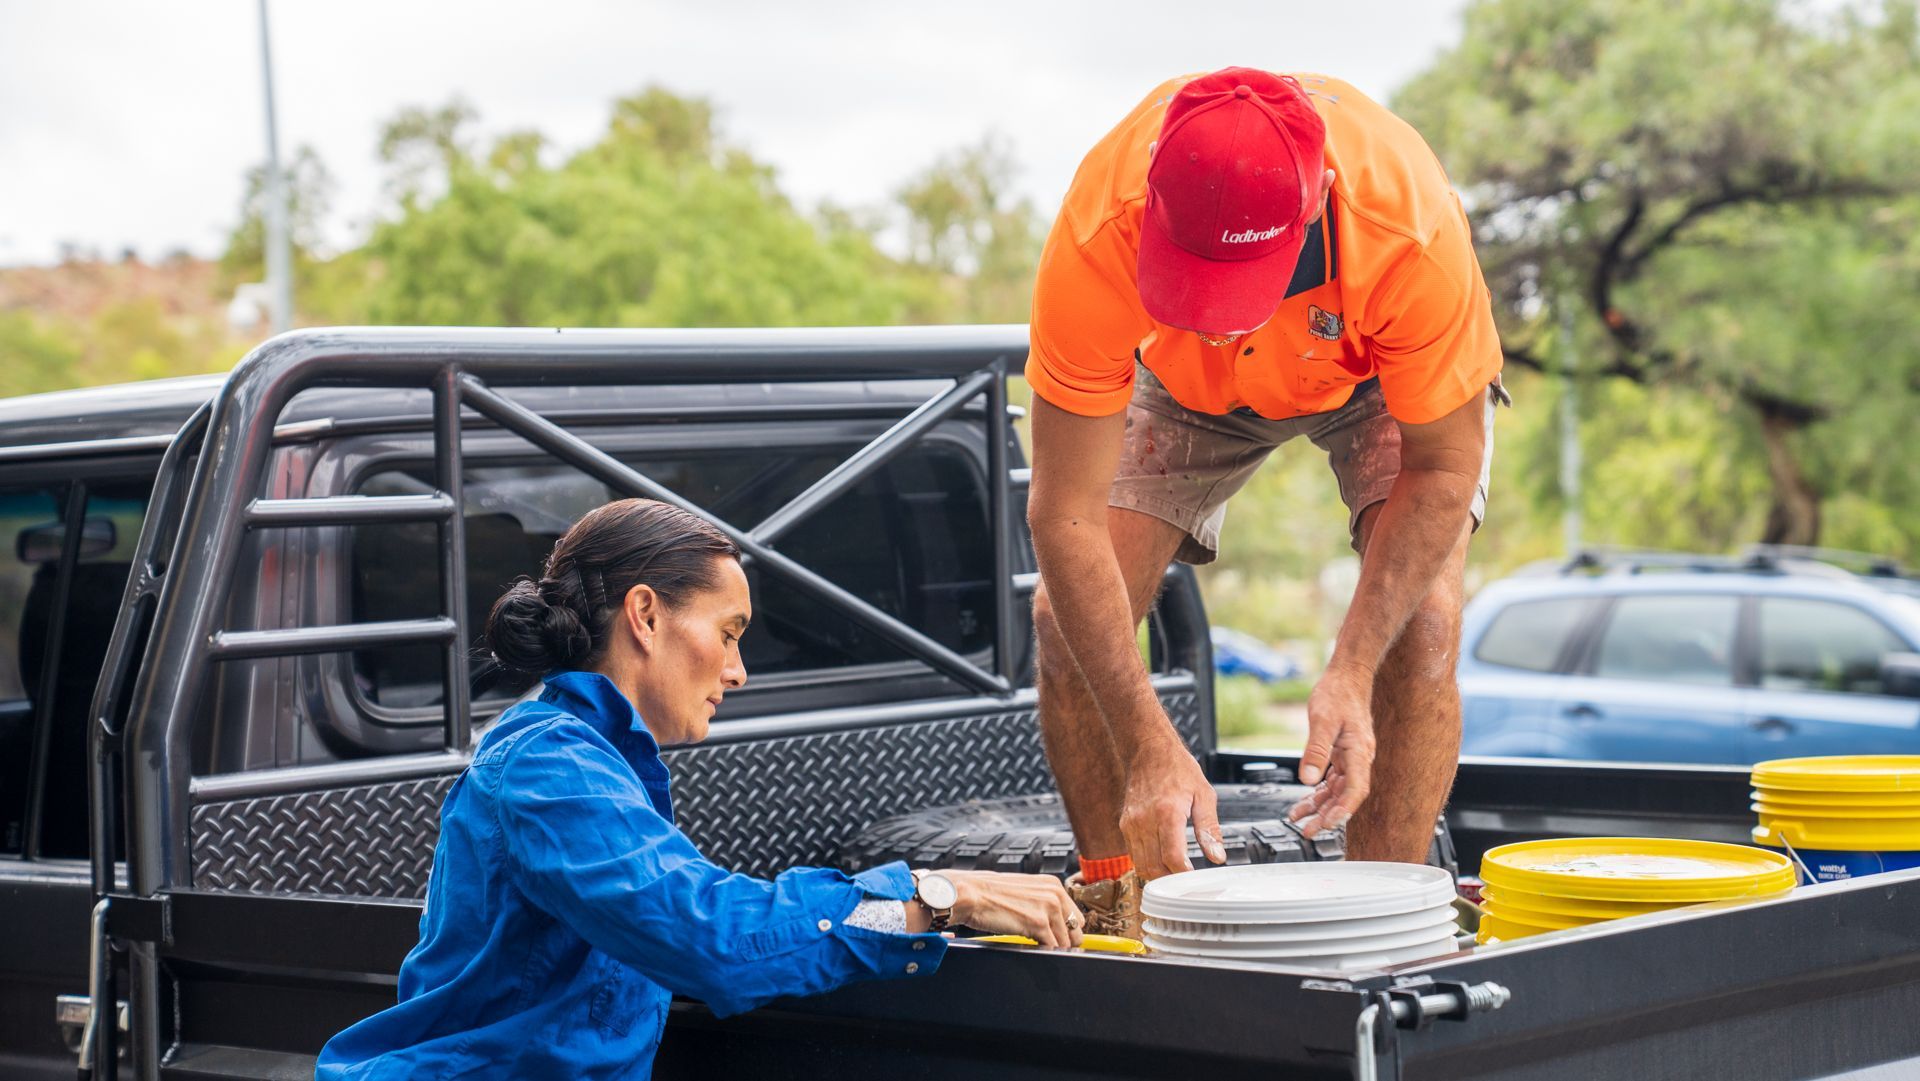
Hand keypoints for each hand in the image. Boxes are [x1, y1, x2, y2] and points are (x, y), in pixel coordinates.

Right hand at [937, 870, 1083, 947]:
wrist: (969, 893)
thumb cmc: (989, 892)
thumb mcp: (1024, 890)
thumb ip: (1042, 902)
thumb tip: (1053, 922)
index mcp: (1053, 885)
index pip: (1075, 917)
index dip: (1066, 931)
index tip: (1057, 938)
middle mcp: (1055, 894)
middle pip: (1076, 931)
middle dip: (1063, 941)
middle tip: (1045, 944)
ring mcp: (1048, 909)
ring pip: (1065, 943)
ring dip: (1051, 948)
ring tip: (1034, 944)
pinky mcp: (1038, 924)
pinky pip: (1052, 948)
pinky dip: (1043, 952)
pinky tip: (1029, 945)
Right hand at [1120, 737, 1226, 879]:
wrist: (1149, 750)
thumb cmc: (1177, 768)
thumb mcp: (1204, 794)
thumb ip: (1209, 828)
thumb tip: (1217, 857)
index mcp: (1167, 813)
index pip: (1173, 858)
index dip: (1185, 875)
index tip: (1195, 879)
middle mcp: (1144, 821)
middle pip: (1155, 867)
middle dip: (1172, 879)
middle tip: (1188, 880)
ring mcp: (1131, 824)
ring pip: (1141, 865)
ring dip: (1159, 874)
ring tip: (1176, 873)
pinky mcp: (1125, 825)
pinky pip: (1134, 855)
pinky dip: (1148, 863)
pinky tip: (1162, 859)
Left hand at [1289, 666, 1376, 837]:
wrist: (1346, 677)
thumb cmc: (1338, 693)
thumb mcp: (1322, 720)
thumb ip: (1315, 751)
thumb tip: (1307, 779)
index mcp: (1359, 752)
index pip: (1356, 790)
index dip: (1343, 810)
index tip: (1328, 823)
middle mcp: (1358, 759)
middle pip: (1346, 796)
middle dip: (1327, 816)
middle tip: (1309, 831)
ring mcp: (1351, 757)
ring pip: (1337, 791)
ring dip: (1320, 807)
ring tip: (1300, 821)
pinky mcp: (1341, 754)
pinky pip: (1332, 780)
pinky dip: (1318, 793)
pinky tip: (1305, 802)